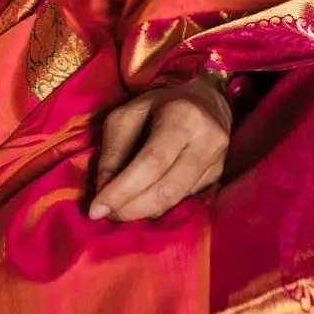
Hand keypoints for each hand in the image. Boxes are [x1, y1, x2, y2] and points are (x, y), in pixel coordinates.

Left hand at [88, 73, 230, 221]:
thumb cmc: (159, 105)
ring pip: (176, 200)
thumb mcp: (128, 114)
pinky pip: (184, 201)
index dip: (123, 190)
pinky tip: (142, 203)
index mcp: (183, 116)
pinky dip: (158, 207)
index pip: (152, 162)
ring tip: (119, 210)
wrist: (205, 100)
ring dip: (143, 211)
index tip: (96, 209)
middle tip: (106, 213)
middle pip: (167, 189)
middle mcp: (207, 141)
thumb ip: (114, 151)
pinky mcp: (217, 177)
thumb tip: (104, 191)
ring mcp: (217, 162)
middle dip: (132, 208)